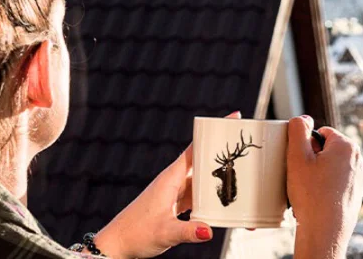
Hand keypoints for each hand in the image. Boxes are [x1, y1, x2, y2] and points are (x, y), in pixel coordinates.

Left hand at [92, 111, 240, 257]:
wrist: (118, 244)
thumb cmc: (135, 234)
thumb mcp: (165, 232)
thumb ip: (188, 232)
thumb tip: (209, 230)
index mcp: (171, 178)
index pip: (195, 148)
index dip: (213, 133)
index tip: (230, 118)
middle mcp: (174, 181)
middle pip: (203, 161)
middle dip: (223, 154)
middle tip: (244, 148)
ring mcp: (175, 192)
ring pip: (202, 179)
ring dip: (219, 177)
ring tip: (240, 174)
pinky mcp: (175, 204)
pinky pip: (198, 195)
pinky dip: (211, 196)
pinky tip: (223, 201)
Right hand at [286, 115, 362, 258]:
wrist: (324, 231)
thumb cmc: (311, 195)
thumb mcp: (297, 156)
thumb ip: (298, 129)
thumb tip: (303, 118)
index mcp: (347, 146)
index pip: (321, 133)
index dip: (306, 145)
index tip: (301, 161)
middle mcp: (358, 160)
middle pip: (328, 149)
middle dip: (313, 158)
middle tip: (303, 176)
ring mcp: (360, 179)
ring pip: (332, 166)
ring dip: (319, 173)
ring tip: (310, 189)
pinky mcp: (356, 194)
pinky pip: (337, 182)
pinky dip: (326, 187)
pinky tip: (317, 199)